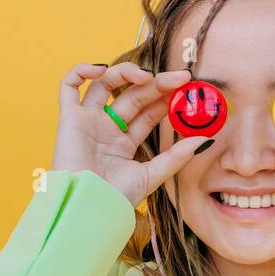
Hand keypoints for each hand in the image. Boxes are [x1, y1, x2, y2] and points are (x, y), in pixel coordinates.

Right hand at [51, 62, 208, 206]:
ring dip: (126, 73)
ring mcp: (88, 121)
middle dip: (157, 83)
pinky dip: (81, 70)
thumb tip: (205, 138)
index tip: (187, 88)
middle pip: (133, 95)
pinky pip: (69, 85)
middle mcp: (107, 128)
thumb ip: (177, 156)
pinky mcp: (69, 118)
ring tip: (147, 77)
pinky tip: (101, 69)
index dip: (166, 97)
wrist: (88, 206)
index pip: (149, 111)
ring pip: (105, 84)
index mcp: (125, 142)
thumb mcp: (152, 175)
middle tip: (180, 77)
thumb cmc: (115, 198)